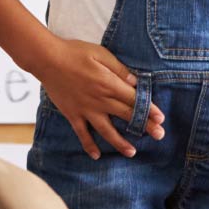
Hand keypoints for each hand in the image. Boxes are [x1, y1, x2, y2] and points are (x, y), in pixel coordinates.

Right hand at [29, 38, 163, 159]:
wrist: (47, 59)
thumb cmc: (75, 53)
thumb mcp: (101, 54)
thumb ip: (119, 69)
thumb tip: (135, 82)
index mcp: (109, 84)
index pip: (134, 99)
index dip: (149, 109)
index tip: (161, 119)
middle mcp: (100, 100)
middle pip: (126, 115)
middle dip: (144, 126)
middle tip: (159, 136)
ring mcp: (86, 110)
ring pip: (106, 130)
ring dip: (120, 142)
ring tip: (132, 152)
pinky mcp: (73, 115)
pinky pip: (82, 133)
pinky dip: (88, 145)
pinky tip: (96, 155)